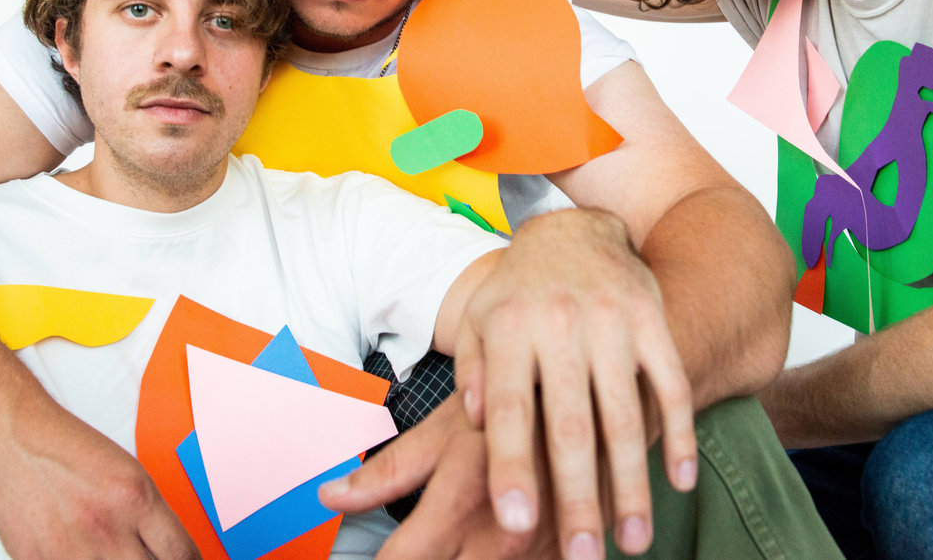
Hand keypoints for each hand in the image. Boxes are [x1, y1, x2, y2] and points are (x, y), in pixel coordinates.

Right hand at [0, 395, 197, 559]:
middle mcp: (107, 528)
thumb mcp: (128, 474)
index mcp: (136, 498)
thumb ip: (150, 518)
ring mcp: (70, 552)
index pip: (180, 554)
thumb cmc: (72, 453)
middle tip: (147, 556)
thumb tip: (168, 556)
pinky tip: (83, 555)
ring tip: (114, 553)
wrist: (13, 442)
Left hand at [319, 393, 557, 558]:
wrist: (604, 389)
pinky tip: (483, 547)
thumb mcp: (449, 426)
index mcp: (462, 500)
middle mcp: (500, 538)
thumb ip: (389, 470)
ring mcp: (537, 554)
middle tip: (416, 546)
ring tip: (447, 545)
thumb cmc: (517, 399)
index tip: (364, 558)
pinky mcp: (566, 559)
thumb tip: (329, 496)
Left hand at [455, 209, 697, 558]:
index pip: (508, 408)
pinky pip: (671, 383)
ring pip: (625, 414)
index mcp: (510, 328)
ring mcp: (613, 321)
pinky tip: (680, 480)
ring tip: (633, 540)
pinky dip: (679, 434)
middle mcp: (560, 323)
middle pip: (570, 424)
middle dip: (578, 496)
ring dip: (632, 483)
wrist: (577, 229)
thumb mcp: (481, 319)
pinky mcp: (652, 320)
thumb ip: (474, 370)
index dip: (511, 465)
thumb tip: (471, 421)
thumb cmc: (521, 290)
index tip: (516, 520)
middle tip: (583, 557)